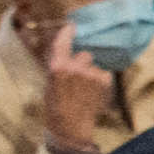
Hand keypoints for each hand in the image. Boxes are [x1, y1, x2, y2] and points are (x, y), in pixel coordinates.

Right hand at [39, 36, 115, 153]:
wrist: (70, 127)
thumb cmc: (55, 106)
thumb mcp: (50, 83)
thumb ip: (58, 66)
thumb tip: (65, 51)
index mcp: (57, 67)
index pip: (63, 42)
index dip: (68, 33)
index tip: (72, 27)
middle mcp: (75, 67)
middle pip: (84, 55)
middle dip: (82, 62)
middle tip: (78, 78)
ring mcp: (91, 74)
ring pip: (94, 65)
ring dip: (91, 73)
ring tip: (85, 90)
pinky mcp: (104, 81)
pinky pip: (103, 74)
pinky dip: (100, 81)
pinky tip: (93, 93)